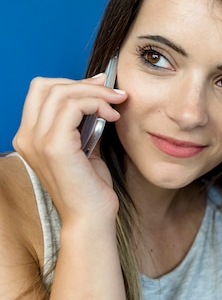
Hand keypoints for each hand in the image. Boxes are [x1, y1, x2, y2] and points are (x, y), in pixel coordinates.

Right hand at [13, 74, 127, 226]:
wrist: (91, 217)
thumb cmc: (91, 186)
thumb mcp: (85, 146)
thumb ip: (83, 122)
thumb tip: (97, 95)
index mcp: (30, 136)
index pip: (40, 91)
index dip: (71, 82)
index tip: (101, 85)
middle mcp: (26, 137)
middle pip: (46, 85)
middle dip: (84, 83)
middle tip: (113, 92)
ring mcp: (37, 141)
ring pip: (61, 92)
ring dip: (96, 93)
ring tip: (117, 104)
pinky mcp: (55, 147)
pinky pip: (73, 106)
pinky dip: (97, 103)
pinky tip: (113, 116)